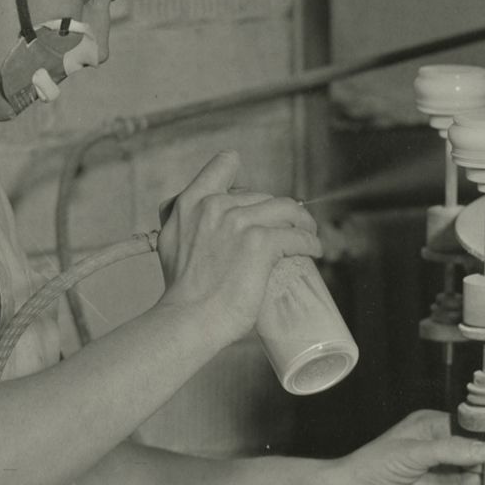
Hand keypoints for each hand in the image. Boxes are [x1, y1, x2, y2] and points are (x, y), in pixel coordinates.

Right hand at [154, 151, 321, 346]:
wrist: (187, 320)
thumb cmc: (182, 293)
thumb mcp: (171, 244)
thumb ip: (187, 224)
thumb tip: (205, 224)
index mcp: (190, 203)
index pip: (223, 164)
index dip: (242, 179)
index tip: (252, 201)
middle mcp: (213, 205)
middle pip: (260, 195)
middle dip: (274, 213)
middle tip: (284, 230)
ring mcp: (238, 222)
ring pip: (285, 209)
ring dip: (302, 222)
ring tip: (308, 234)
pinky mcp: (260, 243)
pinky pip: (297, 235)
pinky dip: (310, 242)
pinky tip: (313, 250)